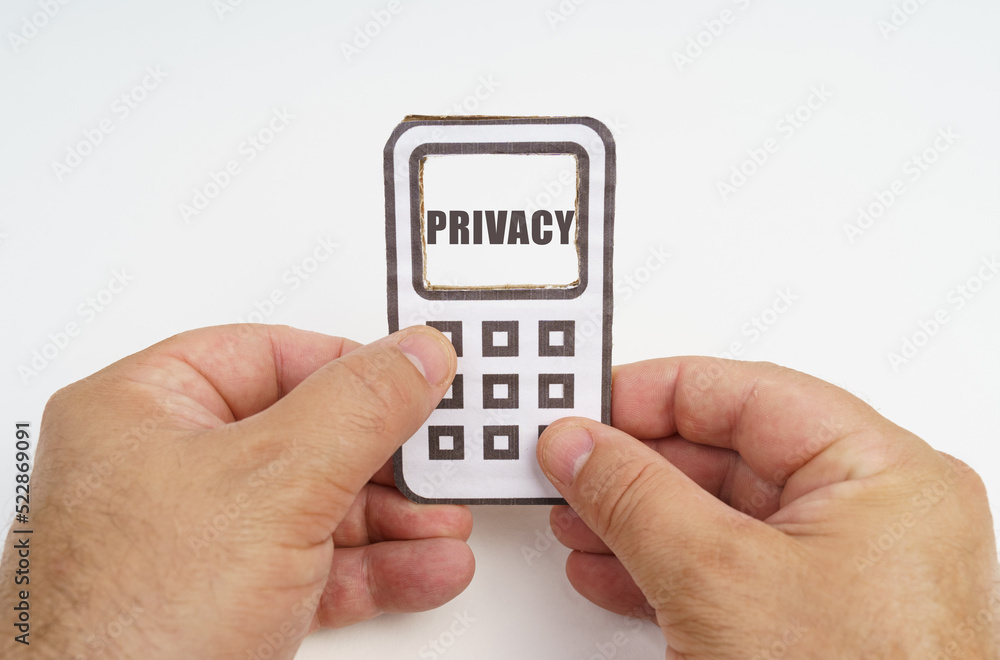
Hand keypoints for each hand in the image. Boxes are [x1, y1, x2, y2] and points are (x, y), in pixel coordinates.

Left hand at [1, 324, 473, 658]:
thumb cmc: (129, 625)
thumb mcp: (274, 484)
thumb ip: (358, 409)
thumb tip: (416, 354)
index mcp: (146, 408)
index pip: (269, 354)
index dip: (351, 367)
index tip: (416, 378)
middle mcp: (166, 468)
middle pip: (306, 434)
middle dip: (385, 460)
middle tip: (437, 462)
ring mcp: (196, 539)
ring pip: (318, 506)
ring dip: (393, 519)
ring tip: (442, 524)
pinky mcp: (225, 600)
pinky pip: (315, 565)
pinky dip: (376, 567)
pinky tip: (424, 566)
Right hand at [537, 358, 998, 657]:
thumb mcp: (716, 579)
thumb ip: (635, 496)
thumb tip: (579, 444)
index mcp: (881, 471)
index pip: (745, 392)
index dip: (653, 394)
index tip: (586, 407)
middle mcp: (872, 511)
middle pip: (726, 451)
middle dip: (635, 465)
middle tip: (570, 463)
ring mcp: (845, 569)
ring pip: (717, 512)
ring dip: (636, 516)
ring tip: (577, 518)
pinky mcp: (812, 618)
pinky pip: (725, 566)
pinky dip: (661, 564)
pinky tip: (608, 568)